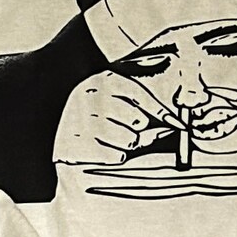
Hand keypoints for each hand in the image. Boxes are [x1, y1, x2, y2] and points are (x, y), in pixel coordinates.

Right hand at [54, 71, 184, 165]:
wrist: (59, 131)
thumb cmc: (96, 114)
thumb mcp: (116, 97)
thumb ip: (145, 103)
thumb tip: (172, 121)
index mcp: (102, 80)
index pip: (139, 94)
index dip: (161, 110)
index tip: (177, 123)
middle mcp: (91, 97)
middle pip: (137, 120)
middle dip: (137, 128)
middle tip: (124, 127)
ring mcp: (83, 122)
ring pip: (129, 140)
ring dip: (126, 143)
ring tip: (111, 137)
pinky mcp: (79, 146)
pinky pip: (117, 156)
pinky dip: (115, 155)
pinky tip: (103, 147)